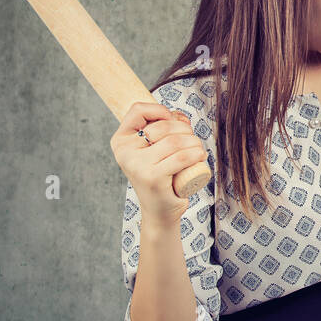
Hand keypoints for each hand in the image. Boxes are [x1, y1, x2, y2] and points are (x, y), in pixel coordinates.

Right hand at [109, 102, 205, 224]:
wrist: (159, 210)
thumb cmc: (161, 175)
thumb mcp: (154, 149)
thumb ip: (161, 127)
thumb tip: (179, 117)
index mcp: (120, 141)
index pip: (138, 110)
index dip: (160, 110)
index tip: (173, 120)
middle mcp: (125, 152)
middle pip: (163, 126)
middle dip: (185, 129)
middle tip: (192, 141)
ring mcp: (138, 166)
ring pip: (175, 141)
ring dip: (194, 142)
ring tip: (198, 151)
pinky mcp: (153, 178)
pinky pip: (182, 157)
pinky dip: (196, 154)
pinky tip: (200, 156)